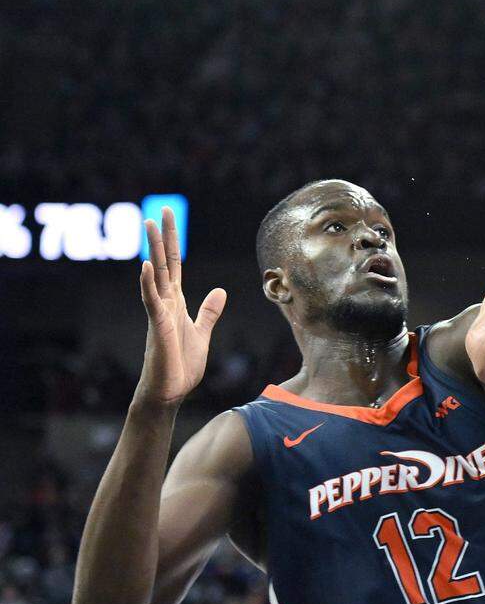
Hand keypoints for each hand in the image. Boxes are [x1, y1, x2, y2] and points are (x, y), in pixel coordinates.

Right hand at [135, 208, 226, 406]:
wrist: (169, 392)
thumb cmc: (181, 366)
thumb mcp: (202, 333)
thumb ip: (208, 312)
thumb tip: (220, 291)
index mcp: (176, 303)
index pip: (175, 266)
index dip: (174, 242)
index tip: (170, 218)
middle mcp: (165, 304)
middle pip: (163, 264)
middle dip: (163, 238)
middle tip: (160, 210)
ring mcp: (159, 314)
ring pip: (155, 276)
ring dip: (152, 251)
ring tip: (149, 226)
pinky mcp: (157, 328)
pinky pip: (151, 302)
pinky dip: (148, 284)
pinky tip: (146, 267)